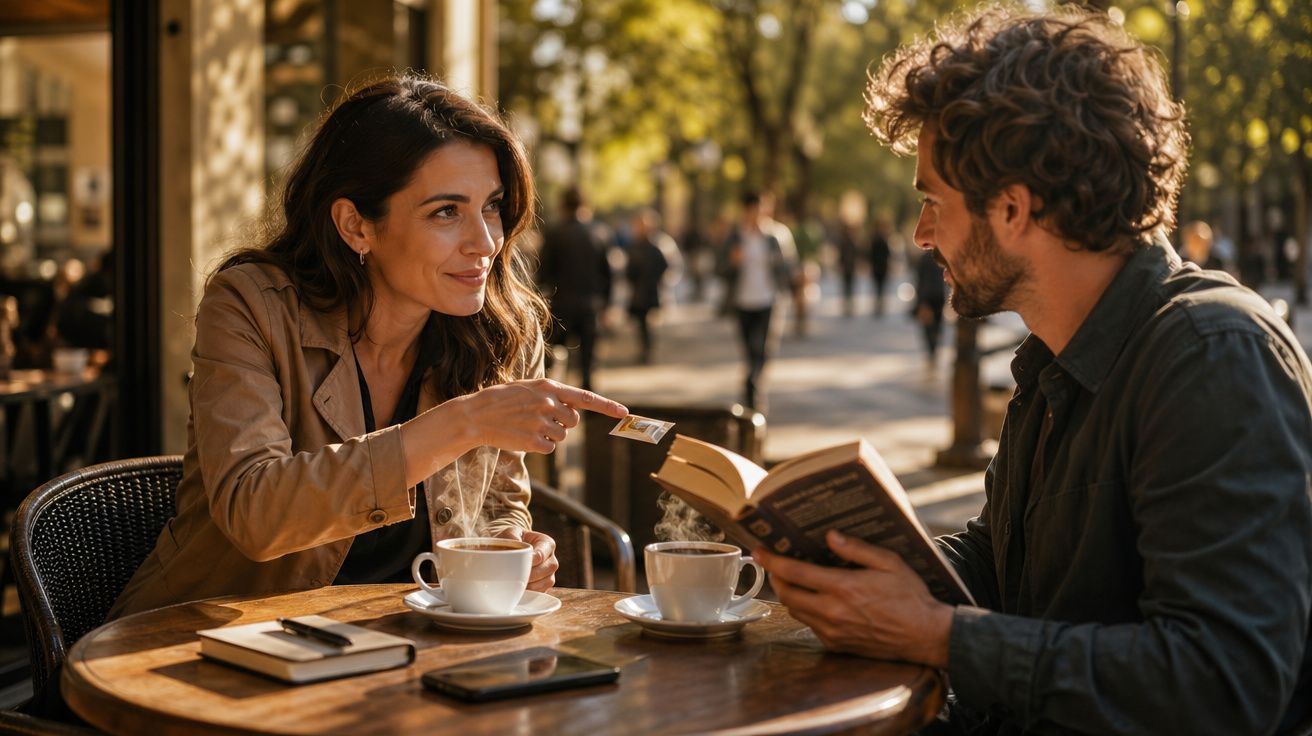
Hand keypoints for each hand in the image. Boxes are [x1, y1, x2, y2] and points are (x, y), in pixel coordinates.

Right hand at [458, 378, 627, 453]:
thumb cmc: (502, 400)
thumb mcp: (528, 388)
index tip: (624, 413)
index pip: (585, 398)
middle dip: (562, 424)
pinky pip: (549, 448)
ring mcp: (541, 423)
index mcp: (549, 387)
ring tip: (527, 426)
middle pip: (573, 422)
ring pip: (562, 436)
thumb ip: (551, 395)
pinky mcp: (534, 441)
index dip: (607, 406)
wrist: (476, 415)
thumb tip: (573, 411)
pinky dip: (539, 446)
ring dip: (549, 435)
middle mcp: (548, 403)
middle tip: (540, 420)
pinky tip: (523, 437)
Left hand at [496, 528, 558, 591]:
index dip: (530, 562)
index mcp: (546, 543)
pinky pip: (542, 592)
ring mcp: (550, 573)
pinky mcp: (545, 585)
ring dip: (531, 585)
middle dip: (530, 575)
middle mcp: (551, 559)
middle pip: (546, 569)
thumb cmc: (512, 540)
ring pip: (546, 582)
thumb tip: (515, 547)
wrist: (511, 550)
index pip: (541, 554)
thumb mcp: (510, 532)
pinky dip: (531, 593)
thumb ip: (512, 536)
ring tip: (516, 584)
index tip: (517, 565)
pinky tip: (519, 591)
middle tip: (515, 576)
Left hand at [754, 530, 953, 666]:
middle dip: (775, 577)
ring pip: (795, 611)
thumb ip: (856, 549)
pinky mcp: (837, 645)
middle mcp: (832, 612)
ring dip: (790, 595)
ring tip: (795, 580)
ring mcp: (833, 631)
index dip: (771, 560)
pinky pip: (811, 626)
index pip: (794, 572)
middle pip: (786, 594)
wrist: (926, 636)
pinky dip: (807, 611)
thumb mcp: (889, 562)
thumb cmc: (910, 597)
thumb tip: (830, 536)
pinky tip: (818, 601)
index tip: (758, 551)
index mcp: (842, 588)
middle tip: (775, 564)